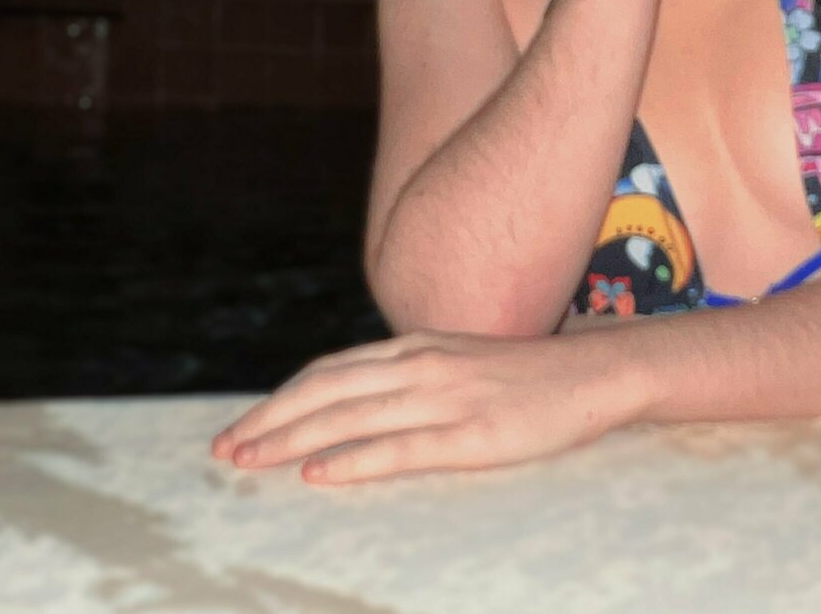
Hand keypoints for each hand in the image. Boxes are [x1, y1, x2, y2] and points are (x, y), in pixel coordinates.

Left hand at [207, 328, 643, 485]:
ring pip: (349, 417)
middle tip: (224, 452)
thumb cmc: (527, 376)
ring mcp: (447, 398)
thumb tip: (359, 401)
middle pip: (324, 391)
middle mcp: (421, 365)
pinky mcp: (473, 434)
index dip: (279, 399)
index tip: (241, 426)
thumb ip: (410, 376)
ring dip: (291, 440)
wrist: (596, 372)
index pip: (328, 372)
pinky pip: (400, 448)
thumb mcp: (459, 362)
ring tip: (250, 463)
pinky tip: (320, 474)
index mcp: (416, 347)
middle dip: (268, 421)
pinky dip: (353, 460)